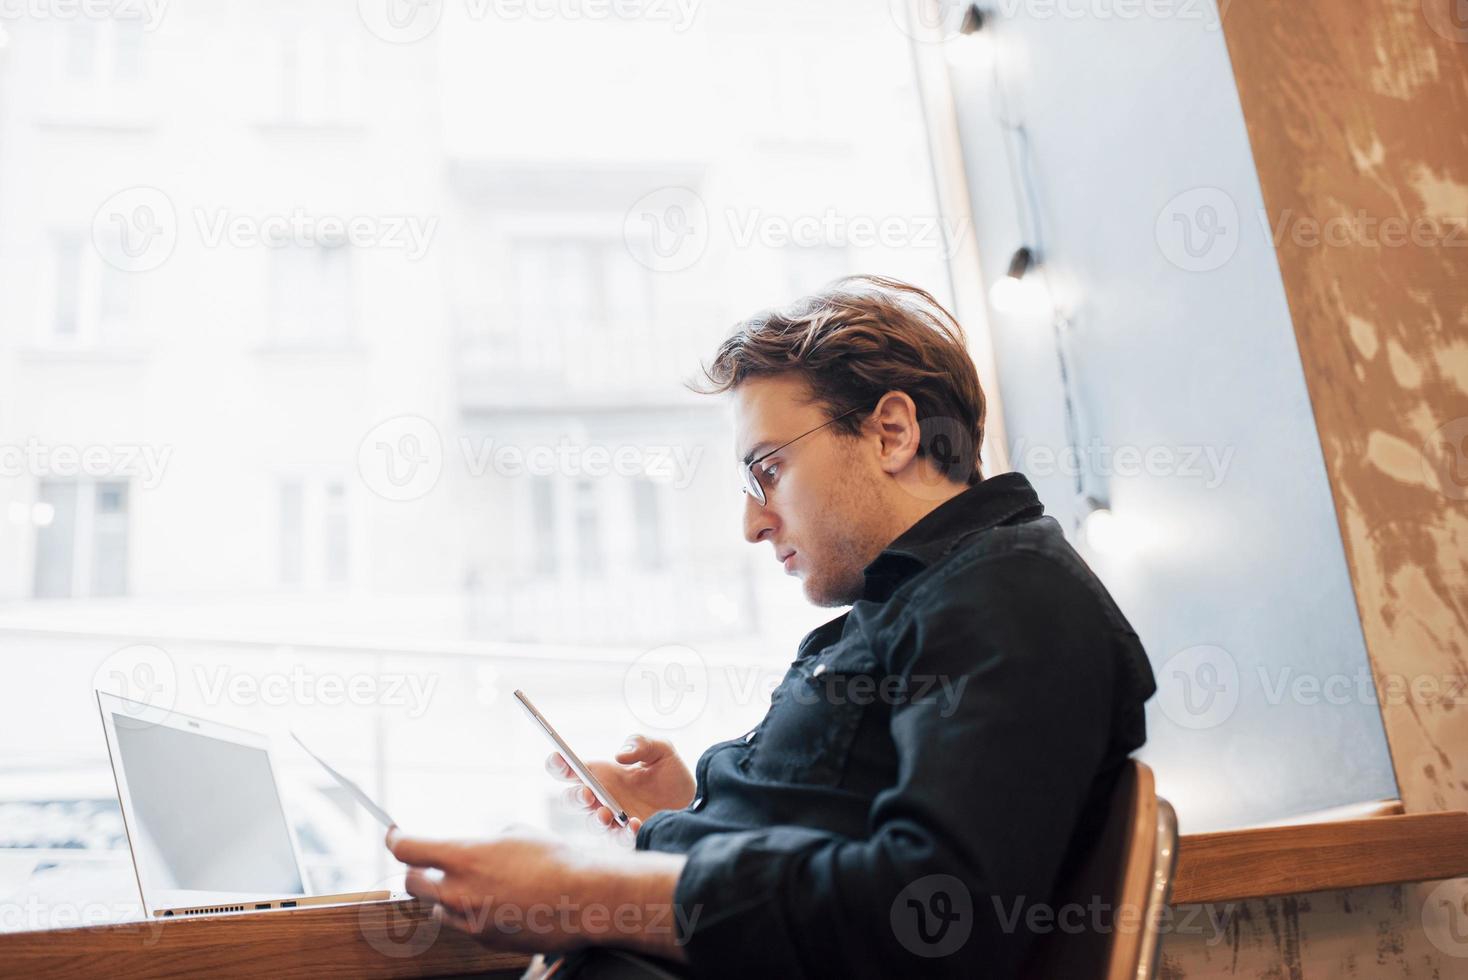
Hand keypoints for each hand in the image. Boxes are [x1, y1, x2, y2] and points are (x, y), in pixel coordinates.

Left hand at [386, 826, 687, 959]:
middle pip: (412, 883)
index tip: (395, 835)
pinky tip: (500, 900)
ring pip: (437, 907)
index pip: (408, 849)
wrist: (583, 899)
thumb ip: (480, 841)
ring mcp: (469, 919)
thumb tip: (468, 847)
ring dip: (448, 895)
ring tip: (480, 883)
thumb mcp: (515, 832)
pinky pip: (463, 923)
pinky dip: (472, 911)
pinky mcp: (483, 939)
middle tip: (432, 863)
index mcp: (464, 857)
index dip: (396, 839)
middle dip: (419, 871)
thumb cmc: (554, 859)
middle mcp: (459, 891)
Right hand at [546, 735, 694, 834]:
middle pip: (572, 799)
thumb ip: (641, 744)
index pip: (570, 770)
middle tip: (587, 793)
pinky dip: (624, 833)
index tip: (561, 759)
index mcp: (602, 774)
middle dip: (574, 797)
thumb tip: (620, 755)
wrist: (695, 803)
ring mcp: (613, 820)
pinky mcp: (629, 837)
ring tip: (607, 814)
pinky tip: (635, 825)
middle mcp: (602, 798)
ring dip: (596, 820)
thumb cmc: (671, 776)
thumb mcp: (661, 751)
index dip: (558, 764)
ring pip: (592, 823)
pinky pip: (619, 840)